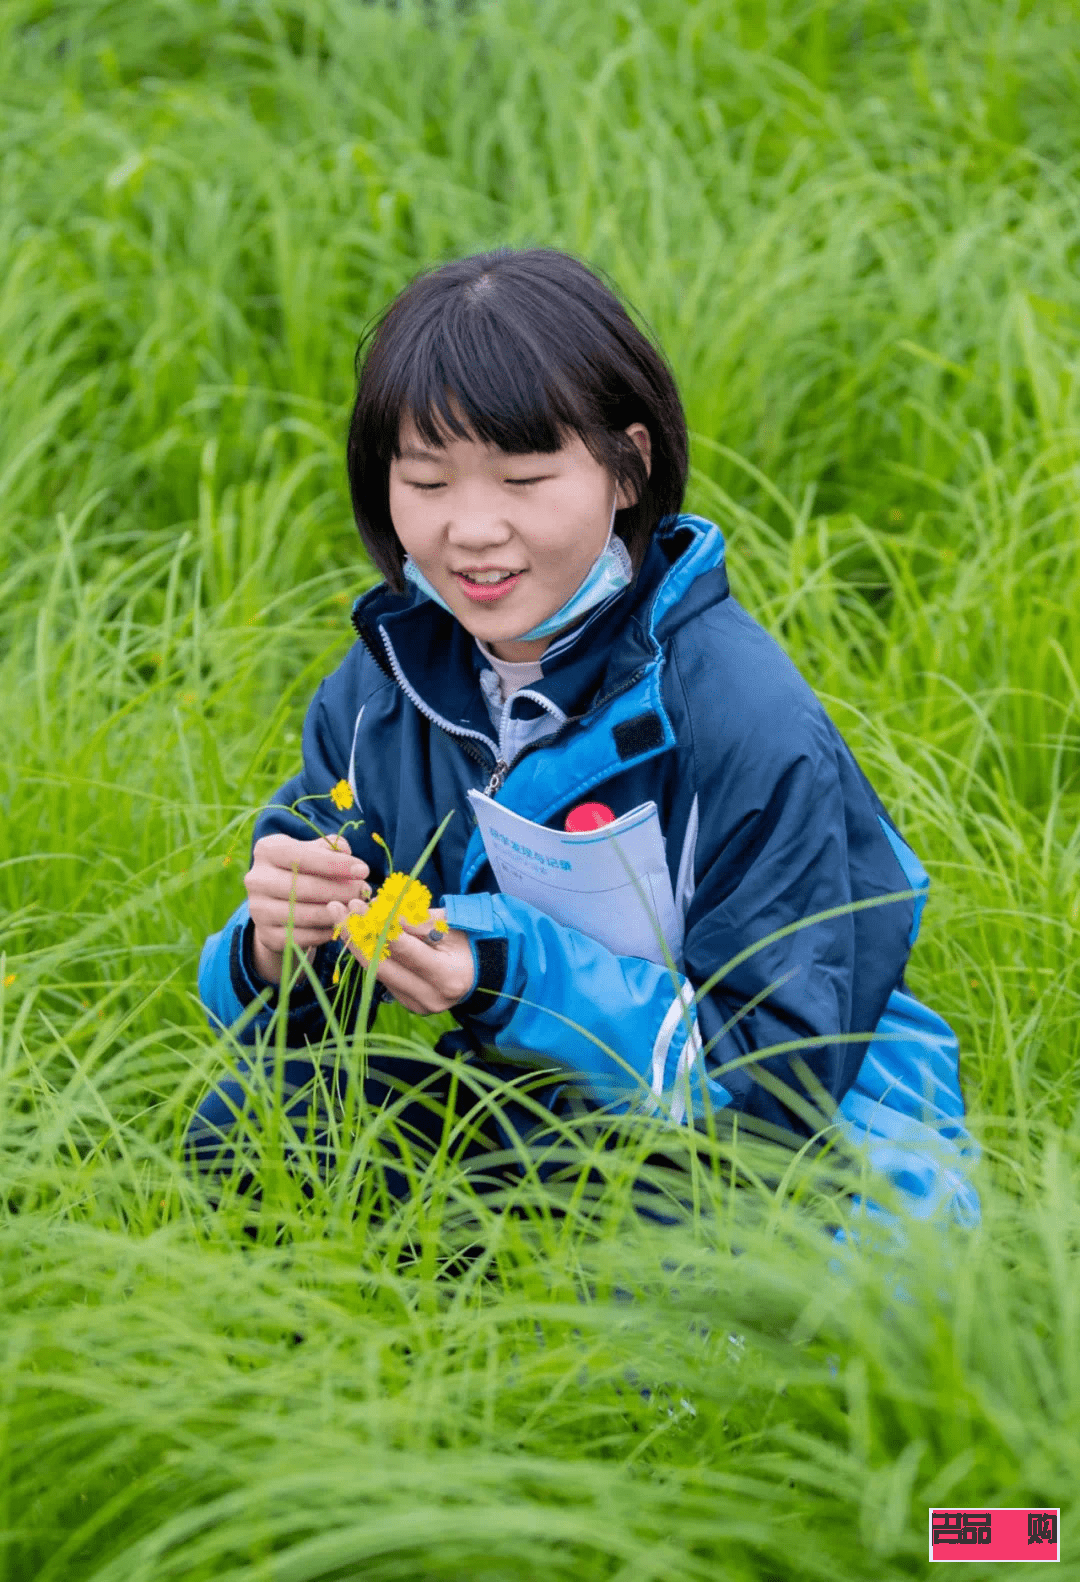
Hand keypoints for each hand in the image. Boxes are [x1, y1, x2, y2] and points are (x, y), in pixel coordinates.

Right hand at [245, 833, 369, 983]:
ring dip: (334, 913)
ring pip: (302, 914)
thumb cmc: (305, 870)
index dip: (334, 864)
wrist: (280, 904)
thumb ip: (332, 849)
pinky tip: (339, 924)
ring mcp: (258, 909)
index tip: (363, 870)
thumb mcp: (315, 852)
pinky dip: (324, 932)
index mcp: (267, 850)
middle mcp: (256, 879)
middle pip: (301, 887)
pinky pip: (301, 937)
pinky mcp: (266, 935)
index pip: (301, 855)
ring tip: (355, 908)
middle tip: (363, 892)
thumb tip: (346, 853)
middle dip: (339, 890)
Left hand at [326, 899, 476, 1015]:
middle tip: (338, 908)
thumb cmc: (470, 940)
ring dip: (357, 943)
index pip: (405, 950)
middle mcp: (429, 997)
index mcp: (447, 977)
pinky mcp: (407, 1004)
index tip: (361, 905)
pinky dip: (370, 954)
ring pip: (377, 972)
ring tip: (341, 917)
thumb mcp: (449, 923)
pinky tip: (358, 933)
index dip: (379, 925)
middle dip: (357, 934)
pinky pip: (383, 977)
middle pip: (383, 965)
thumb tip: (378, 909)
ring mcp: (416, 1005)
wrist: (482, 971)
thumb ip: (415, 919)